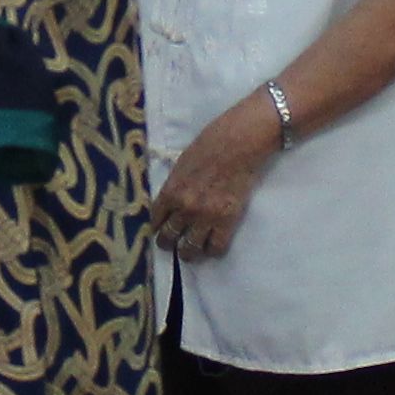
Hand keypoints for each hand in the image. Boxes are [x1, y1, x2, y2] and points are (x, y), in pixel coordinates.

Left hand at [153, 101, 276, 265]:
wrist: (239, 141)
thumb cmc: (211, 144)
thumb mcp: (182, 163)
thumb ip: (175, 185)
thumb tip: (171, 200)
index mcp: (170, 191)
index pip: (155, 220)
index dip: (157, 227)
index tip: (161, 230)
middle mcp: (184, 208)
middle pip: (168, 239)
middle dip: (168, 243)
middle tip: (174, 243)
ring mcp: (205, 217)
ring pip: (189, 249)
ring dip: (188, 252)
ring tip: (191, 251)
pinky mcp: (227, 221)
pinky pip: (216, 248)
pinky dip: (213, 250)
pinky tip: (213, 246)